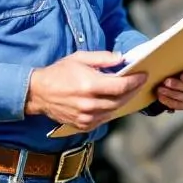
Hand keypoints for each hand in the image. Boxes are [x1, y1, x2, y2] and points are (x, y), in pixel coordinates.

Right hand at [25, 50, 148, 132]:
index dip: (135, 81)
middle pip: (120, 100)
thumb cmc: (59, 73)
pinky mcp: (82, 125)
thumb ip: (103, 58)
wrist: (38, 93)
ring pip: (113, 111)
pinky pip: (104, 119)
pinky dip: (111, 110)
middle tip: (139, 83)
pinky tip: (113, 101)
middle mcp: (89, 104)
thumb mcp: (80, 58)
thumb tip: (122, 58)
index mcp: (89, 85)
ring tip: (129, 91)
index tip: (144, 75)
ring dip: (123, 101)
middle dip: (132, 91)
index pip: (121, 86)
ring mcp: (85, 117)